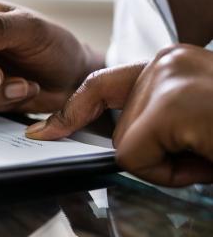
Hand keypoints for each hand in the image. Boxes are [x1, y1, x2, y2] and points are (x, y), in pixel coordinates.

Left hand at [26, 44, 212, 185]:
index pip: (100, 86)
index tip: (41, 133)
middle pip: (116, 131)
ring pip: (124, 148)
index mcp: (170, 65)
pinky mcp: (170, 104)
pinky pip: (135, 159)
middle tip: (202, 151)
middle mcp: (164, 63)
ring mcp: (165, 79)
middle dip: (153, 156)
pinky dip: (170, 173)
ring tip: (208, 152)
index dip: (70, 113)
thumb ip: (156, 124)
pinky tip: (206, 155)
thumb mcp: (195, 123)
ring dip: (166, 167)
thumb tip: (125, 152)